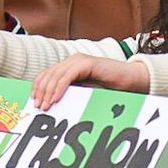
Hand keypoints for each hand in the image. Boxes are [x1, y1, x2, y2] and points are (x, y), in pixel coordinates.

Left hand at [31, 55, 148, 109]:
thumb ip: (72, 94)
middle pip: (48, 74)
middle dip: (41, 91)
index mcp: (70, 67)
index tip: (34, 102)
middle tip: (39, 107)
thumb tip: (52, 106)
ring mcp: (79, 60)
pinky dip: (59, 87)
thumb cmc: (111, 88)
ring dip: (48, 92)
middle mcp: (72, 61)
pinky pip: (67, 76)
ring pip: (55, 75)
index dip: (38, 87)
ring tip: (45, 106)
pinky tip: (56, 98)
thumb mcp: (86, 93)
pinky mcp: (87, 63)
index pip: (47, 74)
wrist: (132, 80)